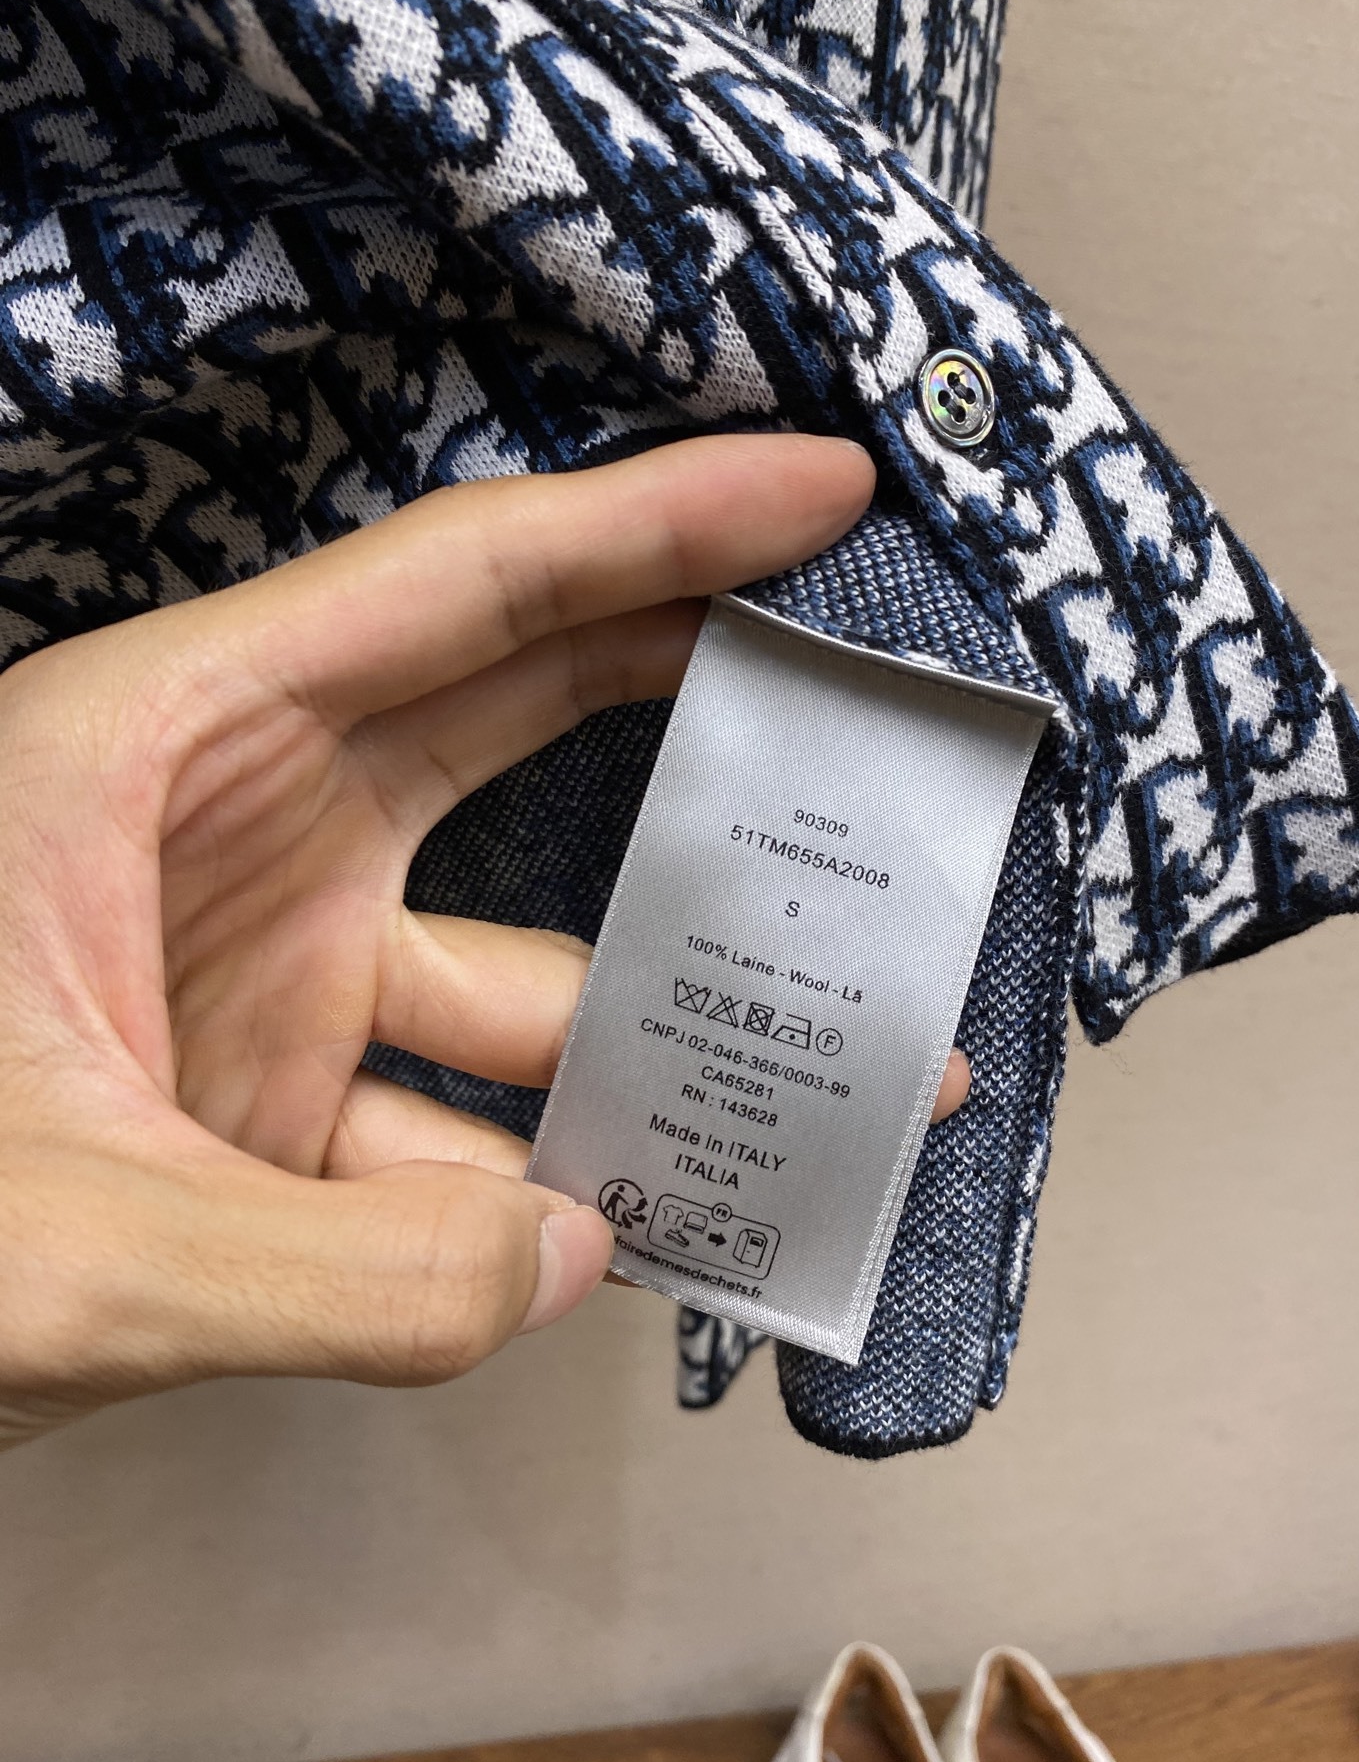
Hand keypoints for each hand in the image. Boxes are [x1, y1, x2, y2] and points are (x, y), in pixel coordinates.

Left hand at [0, 434, 964, 1447]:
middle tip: (873, 695)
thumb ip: (332, 1271)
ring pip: (519, 972)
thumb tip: (586, 1259)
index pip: (453, 589)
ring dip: (672, 1027)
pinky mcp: (274, 1112)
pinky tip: (682, 1221)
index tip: (823, 489)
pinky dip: (565, 1181)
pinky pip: (462, 1129)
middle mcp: (232, 836)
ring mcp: (265, 979)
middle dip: (702, 700)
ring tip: (864, 1063)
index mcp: (158, 750)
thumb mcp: (56, 1239)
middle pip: (514, 720)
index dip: (654, 525)